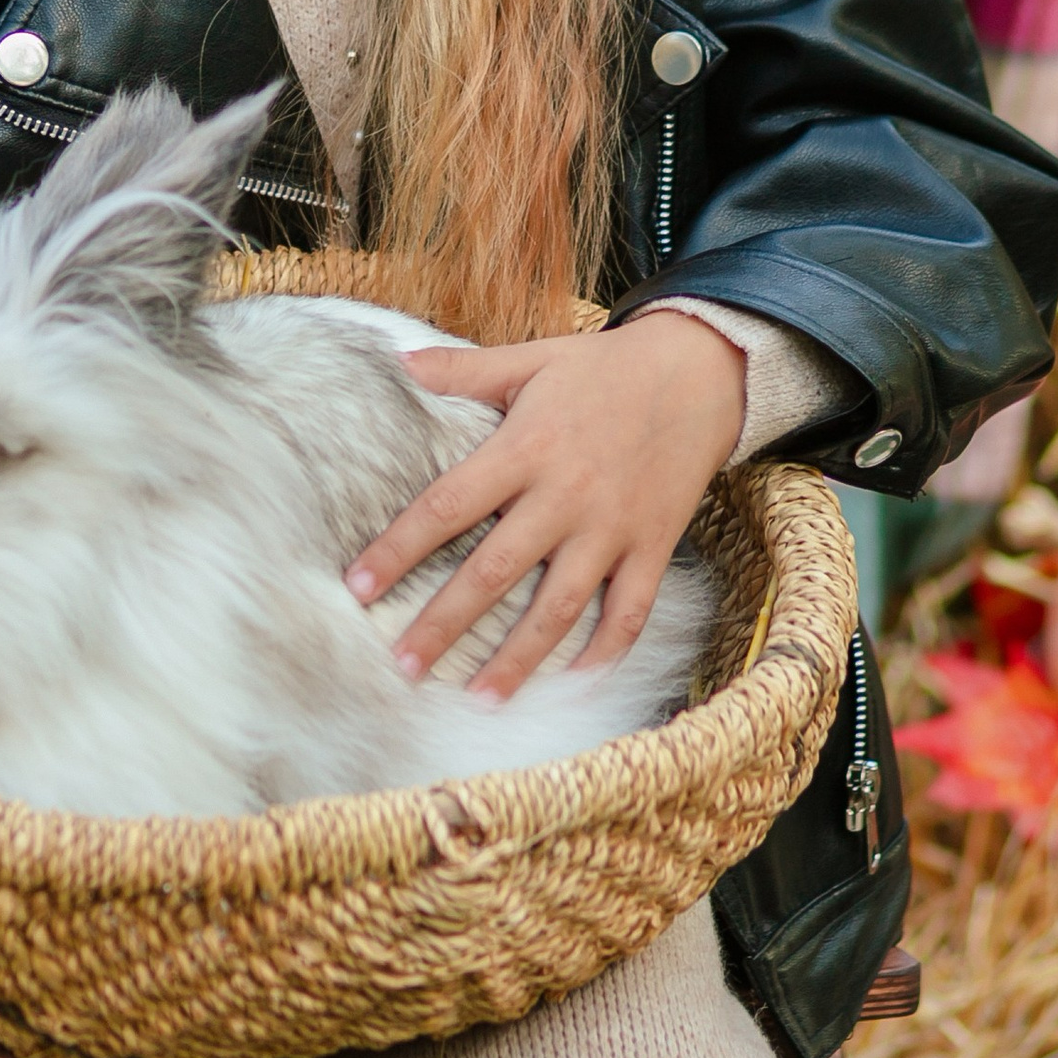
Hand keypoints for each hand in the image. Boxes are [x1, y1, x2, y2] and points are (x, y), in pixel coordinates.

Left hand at [344, 316, 744, 698]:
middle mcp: (564, 497)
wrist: (700, 374)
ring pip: (558, 607)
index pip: (447, 506)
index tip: (358, 586)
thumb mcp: (530, 360)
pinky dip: (604, 651)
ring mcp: (611, 528)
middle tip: (404, 666)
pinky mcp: (652, 546)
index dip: (399, 548)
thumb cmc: (603, 369)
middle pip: (494, 572)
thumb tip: (396, 362)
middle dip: (444, 624)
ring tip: (479, 697)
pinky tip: (573, 682)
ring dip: (518, 658)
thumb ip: (462, 370)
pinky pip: (629, 611)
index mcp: (524, 449)